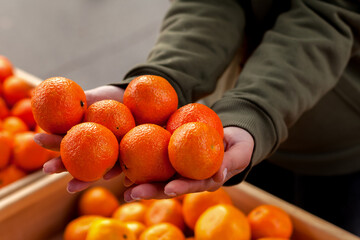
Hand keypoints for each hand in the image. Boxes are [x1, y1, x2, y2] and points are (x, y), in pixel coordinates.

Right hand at [34, 85, 124, 192]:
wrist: (135, 104)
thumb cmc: (111, 99)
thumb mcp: (95, 97)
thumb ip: (80, 99)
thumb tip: (56, 90)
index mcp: (81, 136)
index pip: (63, 141)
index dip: (50, 141)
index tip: (36, 138)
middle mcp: (92, 150)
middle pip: (74, 162)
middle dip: (60, 167)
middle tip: (47, 169)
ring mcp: (108, 157)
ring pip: (94, 173)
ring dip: (82, 182)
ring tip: (71, 188)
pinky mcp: (126, 160)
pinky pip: (123, 170)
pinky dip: (120, 177)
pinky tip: (110, 180)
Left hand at [122, 126, 253, 201]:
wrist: (232, 137)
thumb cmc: (239, 146)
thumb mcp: (240, 152)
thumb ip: (230, 162)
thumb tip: (219, 175)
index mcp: (206, 180)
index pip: (191, 186)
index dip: (180, 188)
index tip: (167, 189)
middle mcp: (190, 178)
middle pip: (169, 186)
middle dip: (150, 191)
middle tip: (131, 194)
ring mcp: (181, 170)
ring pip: (160, 177)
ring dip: (142, 182)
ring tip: (123, 187)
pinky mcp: (174, 158)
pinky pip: (158, 161)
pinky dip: (143, 164)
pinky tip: (127, 166)